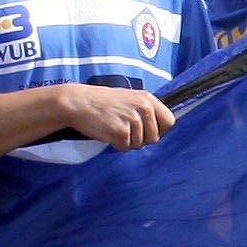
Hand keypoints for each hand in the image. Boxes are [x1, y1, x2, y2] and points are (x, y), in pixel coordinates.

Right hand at [51, 83, 173, 150]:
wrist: (77, 102)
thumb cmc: (102, 102)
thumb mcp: (130, 99)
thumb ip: (146, 111)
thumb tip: (163, 128)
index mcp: (148, 98)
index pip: (169, 121)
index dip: (160, 130)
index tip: (149, 131)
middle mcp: (143, 108)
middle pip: (155, 137)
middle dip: (141, 139)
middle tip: (124, 129)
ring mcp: (133, 120)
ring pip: (140, 144)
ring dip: (127, 141)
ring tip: (113, 127)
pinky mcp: (121, 132)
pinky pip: (125, 147)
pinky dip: (116, 144)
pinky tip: (107, 132)